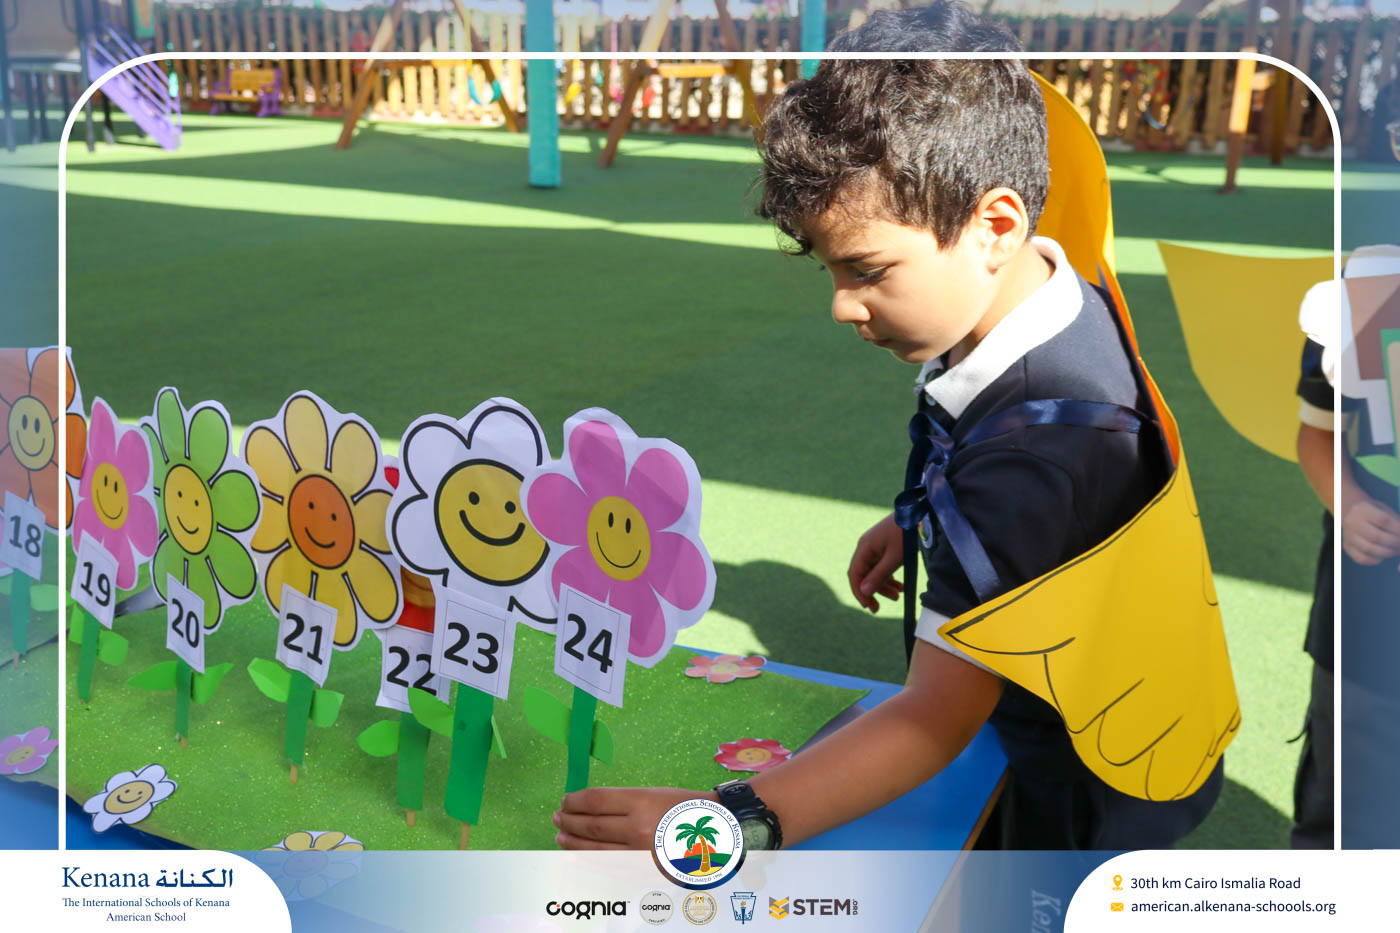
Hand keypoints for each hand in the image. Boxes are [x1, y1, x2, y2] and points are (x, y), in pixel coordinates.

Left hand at [554, 786, 713, 849]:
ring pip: (596, 849)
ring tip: (561, 837)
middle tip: (557, 818)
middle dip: (569, 822)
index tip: (565, 801)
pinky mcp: (643, 871)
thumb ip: (621, 801)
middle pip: (592, 825)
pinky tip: (581, 854)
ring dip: (574, 843)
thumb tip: (589, 807)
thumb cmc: (684, 807)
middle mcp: (638, 828)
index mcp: (641, 801)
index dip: (575, 801)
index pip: (596, 800)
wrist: (717, 832)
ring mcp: (640, 853)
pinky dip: (591, 859)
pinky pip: (610, 865)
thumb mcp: (652, 793)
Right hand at [847, 514, 904, 611]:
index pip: (855, 574)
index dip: (859, 592)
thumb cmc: (906, 534)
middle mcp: (866, 547)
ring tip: (897, 596)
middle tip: (878, 608)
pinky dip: (889, 577)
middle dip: (871, 591)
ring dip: (883, 585)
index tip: (868, 606)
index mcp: (864, 548)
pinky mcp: (884, 547)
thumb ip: (879, 576)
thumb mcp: (894, 558)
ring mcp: (875, 547)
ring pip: (874, 571)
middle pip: (863, 574)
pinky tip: (899, 586)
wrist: (918, 512)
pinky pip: (882, 565)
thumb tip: (864, 592)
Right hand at [1341, 496, 1399, 565]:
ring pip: (1368, 549)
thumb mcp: (1384, 510)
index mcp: (1362, 509)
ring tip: (1395, 551)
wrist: (1352, 513)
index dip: (1397, 529)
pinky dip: (1374, 560)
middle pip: (1375, 536)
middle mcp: (1352, 522)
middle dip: (1394, 543)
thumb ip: (1395, 522)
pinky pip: (1361, 558)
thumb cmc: (1375, 512)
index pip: (1382, 520)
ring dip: (1387, 553)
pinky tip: (1382, 557)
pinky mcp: (1347, 546)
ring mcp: (1348, 535)